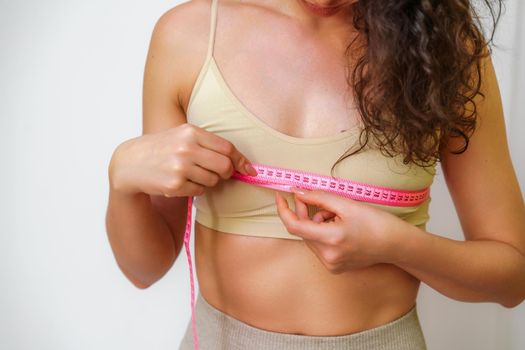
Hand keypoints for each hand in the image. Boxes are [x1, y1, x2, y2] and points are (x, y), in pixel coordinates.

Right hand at [108, 123, 257, 197]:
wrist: (130, 163)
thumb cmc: (162, 148)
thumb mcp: (182, 136)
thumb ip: (209, 144)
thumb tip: (241, 162)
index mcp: (191, 132)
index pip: (227, 148)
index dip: (240, 160)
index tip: (248, 169)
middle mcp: (186, 148)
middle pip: (224, 166)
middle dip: (227, 173)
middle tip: (220, 173)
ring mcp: (180, 167)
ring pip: (213, 180)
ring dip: (208, 181)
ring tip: (192, 174)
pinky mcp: (174, 185)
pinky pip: (199, 191)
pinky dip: (196, 189)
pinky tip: (182, 181)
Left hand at [275, 187, 406, 272]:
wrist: (395, 244)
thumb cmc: (376, 222)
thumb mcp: (346, 204)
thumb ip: (319, 197)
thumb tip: (297, 192)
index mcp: (331, 239)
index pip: (295, 226)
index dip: (284, 210)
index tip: (281, 197)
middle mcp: (328, 256)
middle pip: (303, 231)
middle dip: (306, 213)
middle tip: (315, 199)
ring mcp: (331, 265)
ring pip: (311, 238)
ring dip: (317, 224)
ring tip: (338, 216)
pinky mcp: (334, 268)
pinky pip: (319, 247)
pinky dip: (323, 235)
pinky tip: (340, 229)